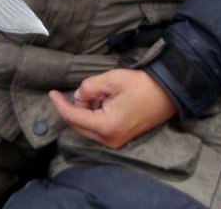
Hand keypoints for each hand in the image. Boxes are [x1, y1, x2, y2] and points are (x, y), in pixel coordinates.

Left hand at [49, 68, 176, 148]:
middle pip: (79, 124)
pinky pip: (99, 127)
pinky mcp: (121, 138)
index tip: (52, 93)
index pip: (74, 117)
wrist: (169, 93)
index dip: (60, 104)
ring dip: (88, 109)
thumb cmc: (143, 85)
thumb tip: (79, 95)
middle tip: (89, 88)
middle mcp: (109, 139)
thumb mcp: (113, 79)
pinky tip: (108, 100)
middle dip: (78, 105)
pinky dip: (97, 113)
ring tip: (105, 92)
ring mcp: (116, 141)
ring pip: (89, 126)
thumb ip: (90, 87)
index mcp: (106, 126)